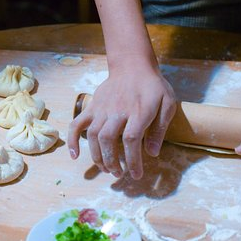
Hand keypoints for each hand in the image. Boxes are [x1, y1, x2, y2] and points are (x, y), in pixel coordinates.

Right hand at [68, 58, 176, 179]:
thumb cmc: (153, 87)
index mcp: (138, 111)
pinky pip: (77, 124)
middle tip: (119, 174)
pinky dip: (72, 140)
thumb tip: (152, 153)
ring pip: (92, 135)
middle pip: (108, 139)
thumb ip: (160, 128)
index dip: (132, 160)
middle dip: (112, 161)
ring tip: (106, 169)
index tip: (135, 175)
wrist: (132, 65)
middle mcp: (117, 111)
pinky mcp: (91, 107)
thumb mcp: (167, 103)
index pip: (131, 140)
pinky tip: (75, 155)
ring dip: (97, 156)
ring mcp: (101, 109)